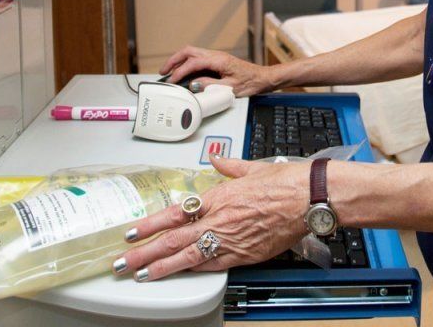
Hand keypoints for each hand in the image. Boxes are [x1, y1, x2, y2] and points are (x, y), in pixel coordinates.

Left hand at [111, 155, 308, 279]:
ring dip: (162, 267)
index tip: (132, 232)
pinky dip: (194, 271)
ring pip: (188, 257)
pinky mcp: (245, 255)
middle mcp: (219, 220)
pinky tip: (179, 275)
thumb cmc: (285, 182)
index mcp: (217, 197)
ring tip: (141, 274)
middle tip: (123, 262)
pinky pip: (213, 265)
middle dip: (145, 252)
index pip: (174, 213)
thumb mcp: (251, 167)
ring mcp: (231, 240)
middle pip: (174, 240)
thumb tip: (216, 158)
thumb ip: (229, 166)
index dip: (150, 225)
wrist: (309, 198)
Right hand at [160, 46, 276, 96]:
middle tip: (163, 71)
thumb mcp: (230, 88)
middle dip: (174, 60)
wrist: (262, 78)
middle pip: (188, 51)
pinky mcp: (217, 61)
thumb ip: (210, 85)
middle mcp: (216, 55)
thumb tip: (194, 84)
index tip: (172, 80)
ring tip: (169, 71)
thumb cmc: (250, 83)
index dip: (180, 72)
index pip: (193, 63)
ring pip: (192, 53)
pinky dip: (186, 63)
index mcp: (218, 60)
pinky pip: (197, 58)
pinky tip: (183, 72)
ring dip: (179, 60)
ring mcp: (216, 57)